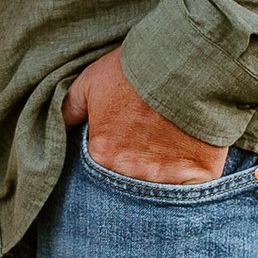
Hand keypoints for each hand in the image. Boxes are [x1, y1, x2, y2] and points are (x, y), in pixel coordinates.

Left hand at [64, 48, 228, 183]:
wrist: (184, 63)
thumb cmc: (135, 71)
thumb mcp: (91, 82)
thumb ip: (69, 109)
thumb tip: (60, 127)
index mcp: (101, 154)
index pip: (99, 172)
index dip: (112, 158)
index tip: (123, 145)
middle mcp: (129, 174)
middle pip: (129, 186)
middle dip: (134, 172)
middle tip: (147, 149)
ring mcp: (163, 179)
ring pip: (159, 192)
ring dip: (162, 178)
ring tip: (171, 153)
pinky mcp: (197, 178)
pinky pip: (193, 194)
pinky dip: (191, 186)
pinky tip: (192, 166)